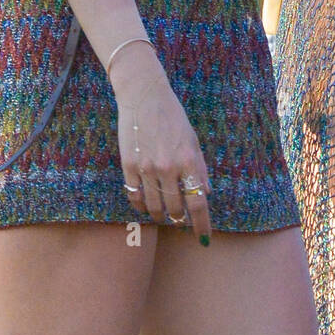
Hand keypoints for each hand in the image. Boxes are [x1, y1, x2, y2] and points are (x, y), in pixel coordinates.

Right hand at [111, 43, 211, 242]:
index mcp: (189, 160)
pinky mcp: (129, 165)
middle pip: (175, 209)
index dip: (202, 225)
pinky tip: (145, 206)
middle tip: (180, 219)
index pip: (198, 203)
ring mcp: (147, 168)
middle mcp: (168, 167)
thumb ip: (200, 168)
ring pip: (154, 207)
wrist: (144, 96)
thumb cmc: (173, 117)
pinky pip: (134, 196)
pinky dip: (141, 206)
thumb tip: (205, 193)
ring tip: (164, 215)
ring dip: (161, 216)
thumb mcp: (193, 140)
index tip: (204, 238)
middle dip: (179, 219)